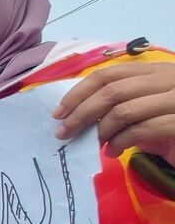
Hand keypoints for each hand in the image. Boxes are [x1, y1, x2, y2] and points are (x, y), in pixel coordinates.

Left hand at [53, 61, 174, 161]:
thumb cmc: (170, 128)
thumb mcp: (144, 110)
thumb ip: (119, 105)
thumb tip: (77, 114)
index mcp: (157, 71)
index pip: (109, 74)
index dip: (80, 92)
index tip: (59, 112)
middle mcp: (170, 80)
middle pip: (112, 91)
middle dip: (81, 113)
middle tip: (64, 132)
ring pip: (125, 110)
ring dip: (101, 130)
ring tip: (93, 144)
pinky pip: (141, 130)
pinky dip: (119, 143)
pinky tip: (112, 153)